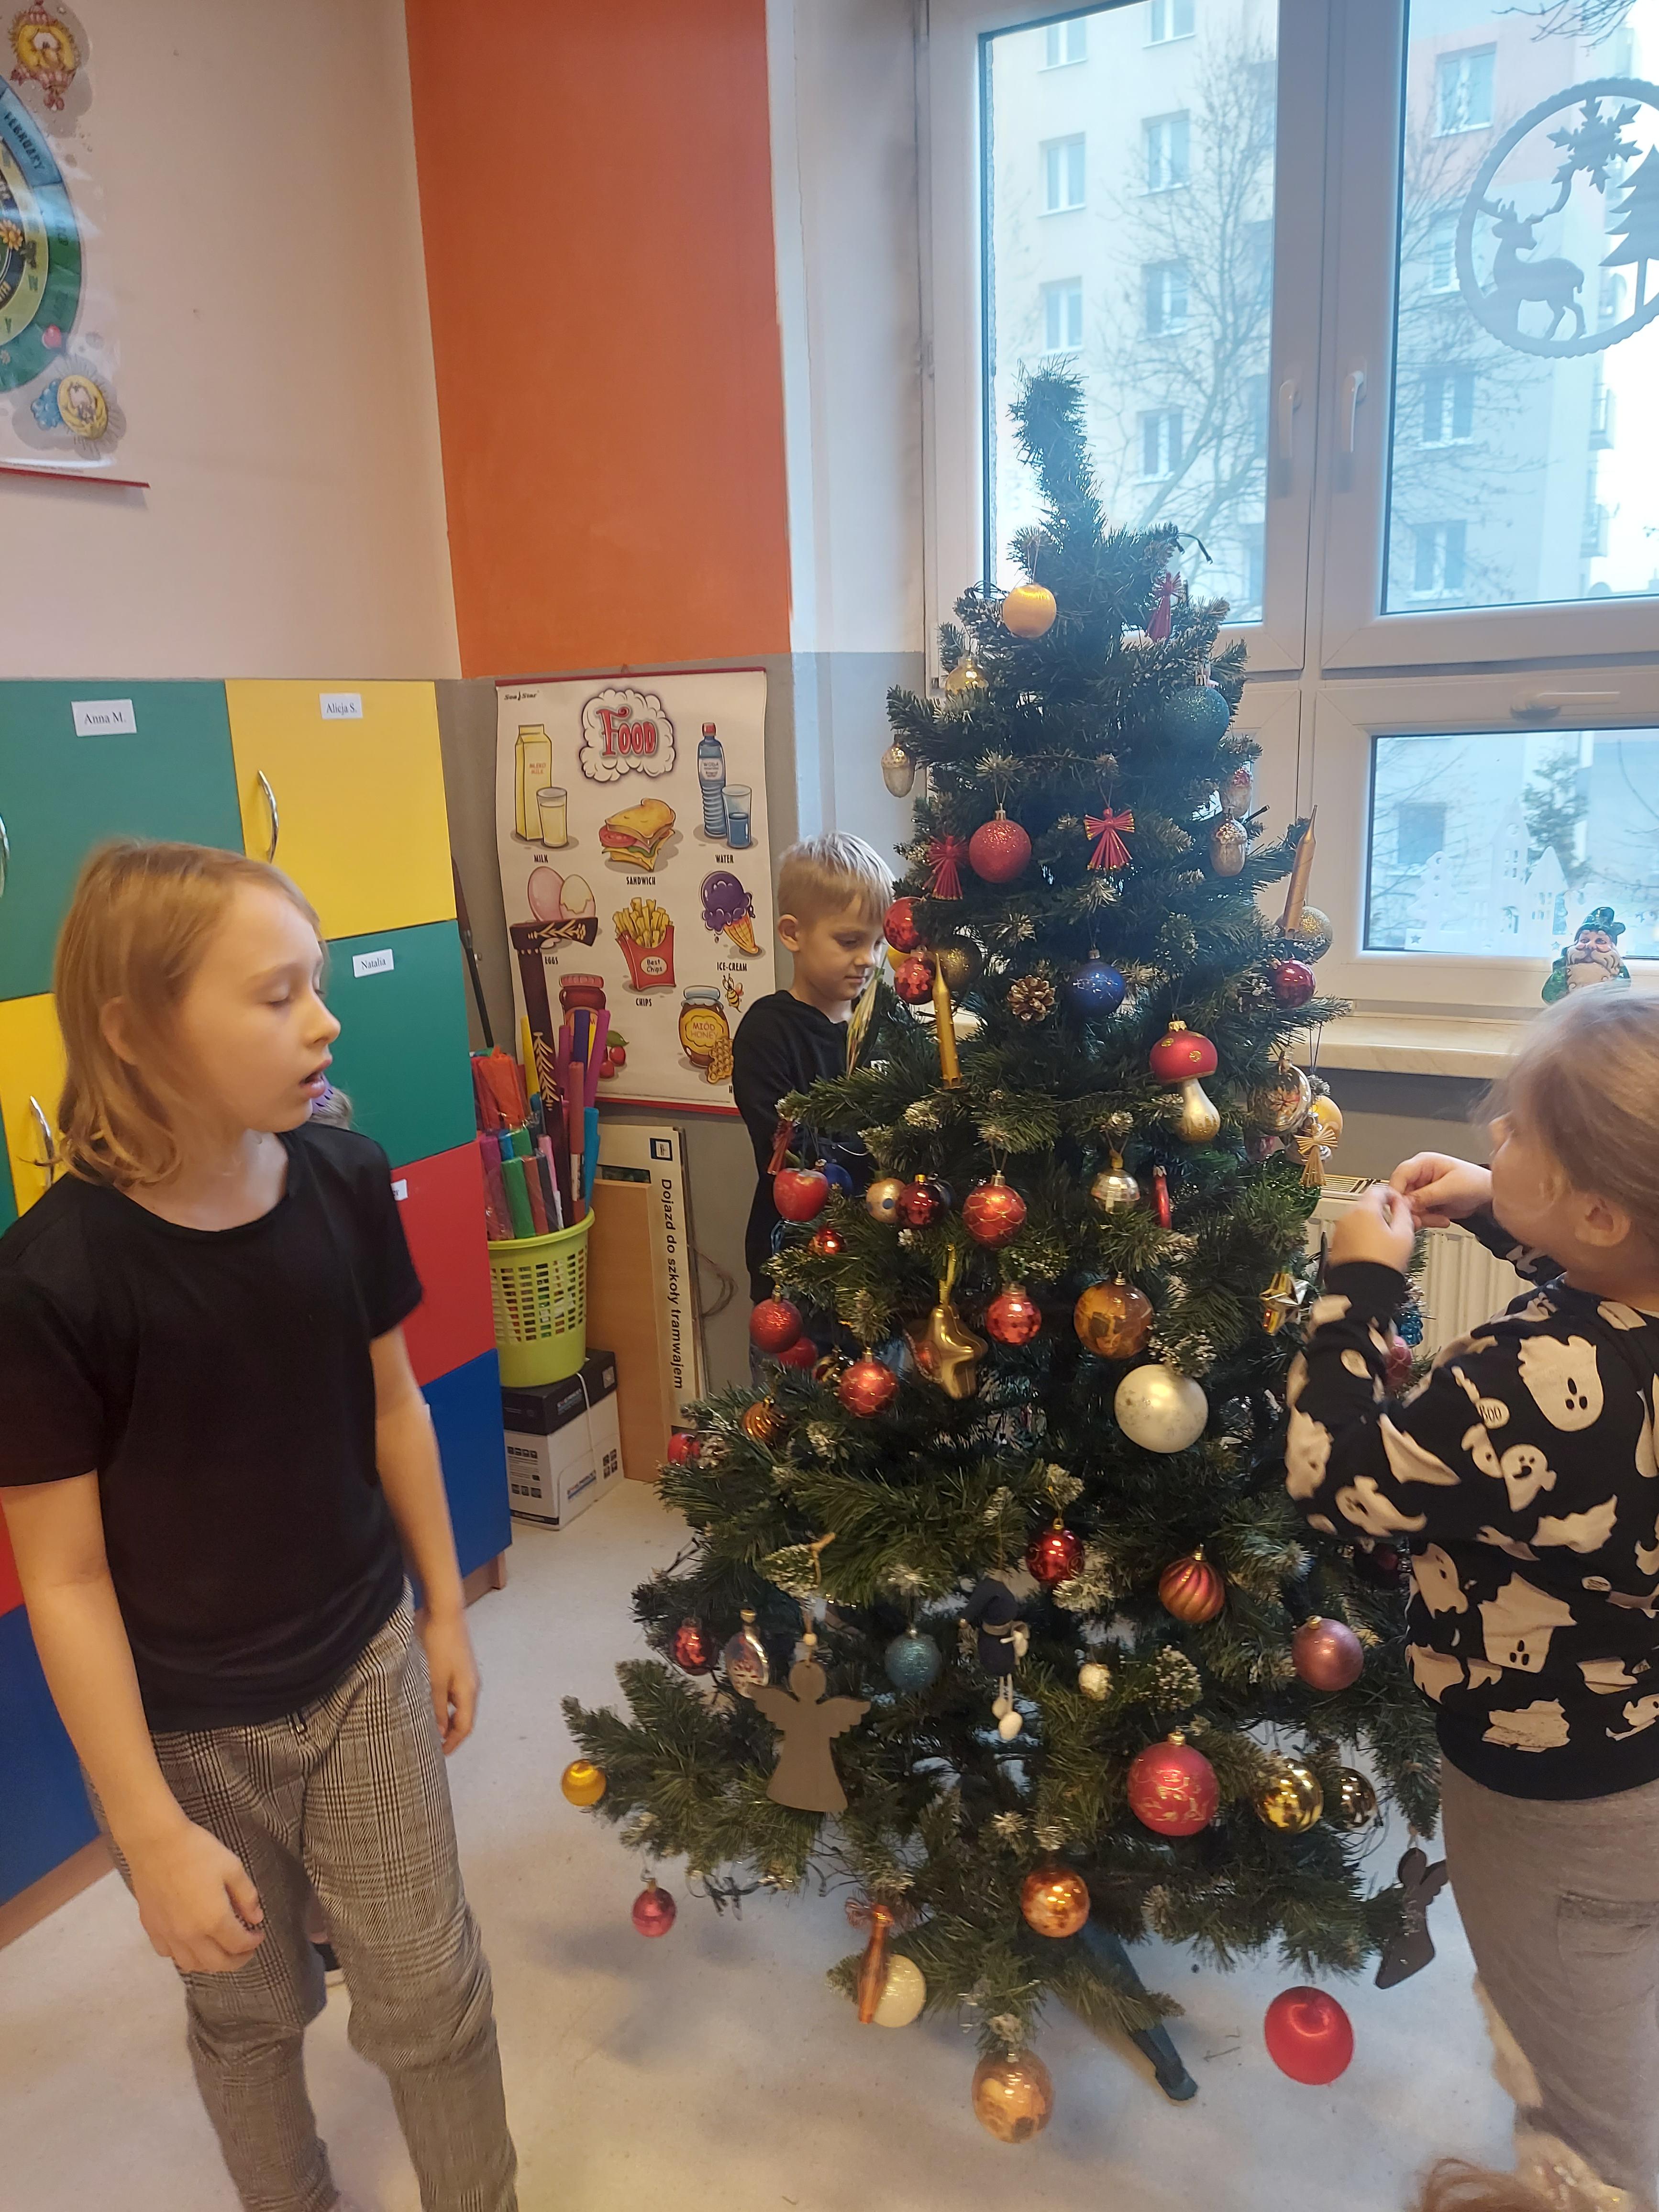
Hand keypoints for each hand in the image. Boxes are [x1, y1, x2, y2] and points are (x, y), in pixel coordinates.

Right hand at [127, 1816, 263, 1973]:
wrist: (156, 1843)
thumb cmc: (198, 1851)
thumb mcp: (233, 1868)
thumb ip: (247, 1897)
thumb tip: (256, 1919)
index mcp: (214, 1920)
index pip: (238, 1945)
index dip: (253, 1943)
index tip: (258, 1934)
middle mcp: (190, 1935)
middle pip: (216, 1963)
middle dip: (236, 1960)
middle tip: (246, 1950)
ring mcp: (168, 1934)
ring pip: (190, 1964)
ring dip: (210, 1963)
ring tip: (220, 1949)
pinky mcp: (151, 1928)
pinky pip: (168, 1954)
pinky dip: (183, 1955)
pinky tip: (190, 1942)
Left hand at [420, 1607, 479, 1753]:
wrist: (444, 1611)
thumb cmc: (439, 1644)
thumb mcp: (434, 1679)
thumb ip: (437, 1707)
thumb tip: (440, 1731)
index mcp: (468, 1690)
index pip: (465, 1726)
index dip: (453, 1743)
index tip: (438, 1755)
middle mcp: (471, 1684)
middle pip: (464, 1717)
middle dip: (450, 1734)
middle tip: (431, 1745)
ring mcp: (465, 1674)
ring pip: (458, 1705)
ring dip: (446, 1718)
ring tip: (427, 1727)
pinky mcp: (457, 1665)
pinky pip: (453, 1692)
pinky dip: (444, 1704)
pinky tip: (429, 1703)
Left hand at [1328, 1183, 1415, 1272]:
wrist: (1362, 1289)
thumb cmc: (1382, 1265)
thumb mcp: (1404, 1236)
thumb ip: (1404, 1213)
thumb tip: (1402, 1204)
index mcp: (1364, 1211)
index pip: (1378, 1190)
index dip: (1392, 1194)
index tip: (1398, 1202)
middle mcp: (1347, 1218)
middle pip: (1366, 1205)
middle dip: (1381, 1211)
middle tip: (1394, 1224)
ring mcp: (1339, 1231)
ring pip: (1357, 1220)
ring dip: (1370, 1224)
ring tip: (1384, 1241)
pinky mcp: (1335, 1244)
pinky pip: (1350, 1233)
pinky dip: (1360, 1236)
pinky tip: (1371, 1249)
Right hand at [1390, 1151, 1491, 1228]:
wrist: (1489, 1197)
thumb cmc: (1476, 1182)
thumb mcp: (1451, 1188)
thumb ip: (1425, 1195)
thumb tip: (1404, 1203)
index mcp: (1424, 1163)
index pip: (1400, 1175)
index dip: (1397, 1192)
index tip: (1400, 1207)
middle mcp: (1420, 1176)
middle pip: (1401, 1194)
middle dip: (1412, 1209)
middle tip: (1422, 1218)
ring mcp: (1422, 1190)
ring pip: (1408, 1208)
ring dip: (1422, 1217)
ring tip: (1439, 1218)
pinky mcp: (1426, 1203)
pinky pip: (1418, 1215)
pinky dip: (1428, 1220)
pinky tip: (1441, 1219)